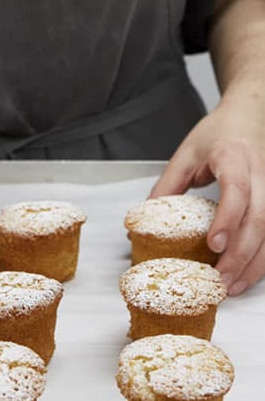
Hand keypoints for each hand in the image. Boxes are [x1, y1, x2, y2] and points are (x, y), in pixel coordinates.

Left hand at [150, 92, 264, 294]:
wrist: (250, 114)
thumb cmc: (218, 132)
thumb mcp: (185, 153)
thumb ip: (167, 185)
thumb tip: (147, 217)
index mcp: (234, 158)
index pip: (237, 191)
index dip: (228, 220)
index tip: (213, 245)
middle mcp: (261, 174)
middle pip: (260, 219)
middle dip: (241, 254)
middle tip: (220, 280)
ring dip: (255, 262)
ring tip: (234, 286)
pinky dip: (264, 256)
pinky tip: (250, 274)